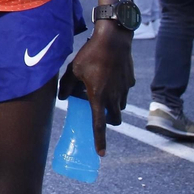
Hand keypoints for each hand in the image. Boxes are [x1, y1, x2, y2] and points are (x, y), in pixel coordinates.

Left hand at [59, 20, 133, 155]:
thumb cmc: (90, 54)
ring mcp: (124, 90)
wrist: (113, 40)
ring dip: (113, 106)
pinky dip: (118, 91)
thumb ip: (67, 86)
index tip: (101, 153)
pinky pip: (124, 91)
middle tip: (100, 115)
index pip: (99, 124)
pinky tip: (110, 77)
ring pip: (120, 106)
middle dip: (108, 122)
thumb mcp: (73, 70)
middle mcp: (114, 97)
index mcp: (98, 97)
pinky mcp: (131, 82)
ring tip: (102, 92)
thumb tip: (63, 98)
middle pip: (114, 120)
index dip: (99, 140)